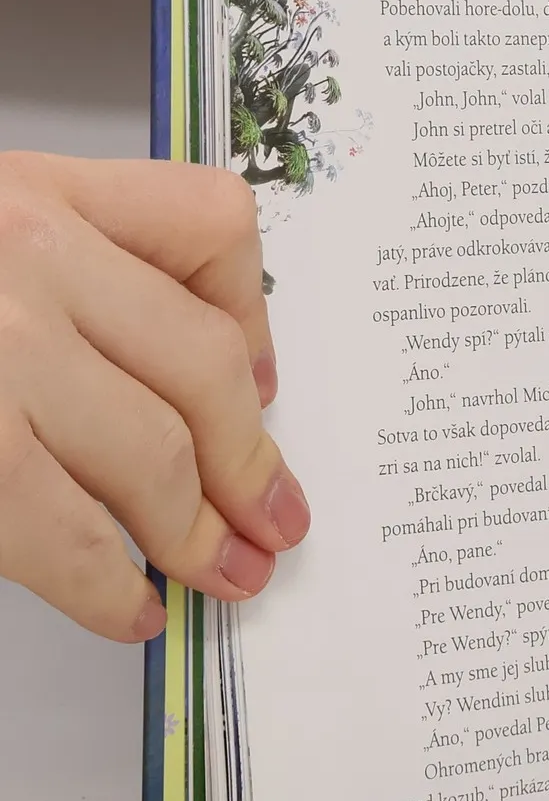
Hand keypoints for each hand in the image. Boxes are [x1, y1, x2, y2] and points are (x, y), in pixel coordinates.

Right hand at [0, 153, 308, 639]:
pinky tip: (125, 606)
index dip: (256, 317)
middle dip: (249, 462)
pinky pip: (59, 530)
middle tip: (272, 523)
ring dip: (195, 534)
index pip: (208, 225)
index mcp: (33, 194)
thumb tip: (193, 382)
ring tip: (219, 577)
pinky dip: (106, 582)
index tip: (266, 385)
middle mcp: (22, 261)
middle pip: (203, 367)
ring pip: (149, 455)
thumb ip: (65, 270)